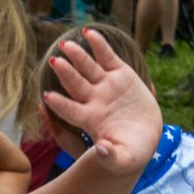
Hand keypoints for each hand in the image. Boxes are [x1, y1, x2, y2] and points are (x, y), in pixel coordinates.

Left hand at [42, 29, 163, 177]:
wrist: (146, 138)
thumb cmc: (131, 153)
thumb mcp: (124, 160)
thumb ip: (112, 158)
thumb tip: (102, 149)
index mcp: (91, 120)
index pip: (71, 111)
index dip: (60, 105)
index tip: (47, 97)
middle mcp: (94, 100)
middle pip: (76, 85)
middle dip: (65, 74)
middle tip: (54, 62)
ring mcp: (106, 85)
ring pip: (88, 67)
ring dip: (77, 56)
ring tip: (66, 45)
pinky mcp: (121, 73)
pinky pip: (107, 56)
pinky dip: (99, 44)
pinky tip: (88, 32)